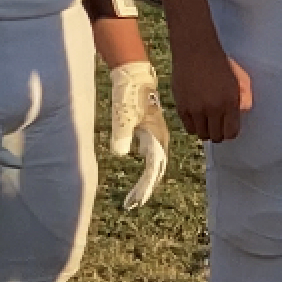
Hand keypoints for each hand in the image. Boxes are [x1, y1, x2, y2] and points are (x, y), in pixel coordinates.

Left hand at [108, 61, 169, 209]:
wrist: (136, 77)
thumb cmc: (130, 96)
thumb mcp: (124, 117)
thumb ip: (122, 136)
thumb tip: (121, 155)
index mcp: (157, 137)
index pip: (153, 169)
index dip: (144, 187)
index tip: (135, 202)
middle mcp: (160, 139)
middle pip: (156, 170)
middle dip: (146, 188)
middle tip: (133, 204)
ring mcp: (157, 135)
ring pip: (155, 163)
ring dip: (147, 180)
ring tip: (136, 195)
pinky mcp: (151, 131)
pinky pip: (152, 155)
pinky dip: (147, 168)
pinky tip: (140, 175)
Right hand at [169, 37, 250, 142]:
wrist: (196, 51)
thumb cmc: (220, 63)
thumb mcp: (240, 77)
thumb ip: (245, 97)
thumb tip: (242, 112)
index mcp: (230, 101)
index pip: (231, 132)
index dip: (230, 132)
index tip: (228, 127)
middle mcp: (213, 108)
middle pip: (216, 136)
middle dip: (219, 132)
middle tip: (218, 124)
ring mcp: (196, 109)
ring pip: (202, 135)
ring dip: (206, 130)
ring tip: (207, 120)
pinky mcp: (182, 107)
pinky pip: (189, 128)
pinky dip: (194, 125)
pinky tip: (197, 116)